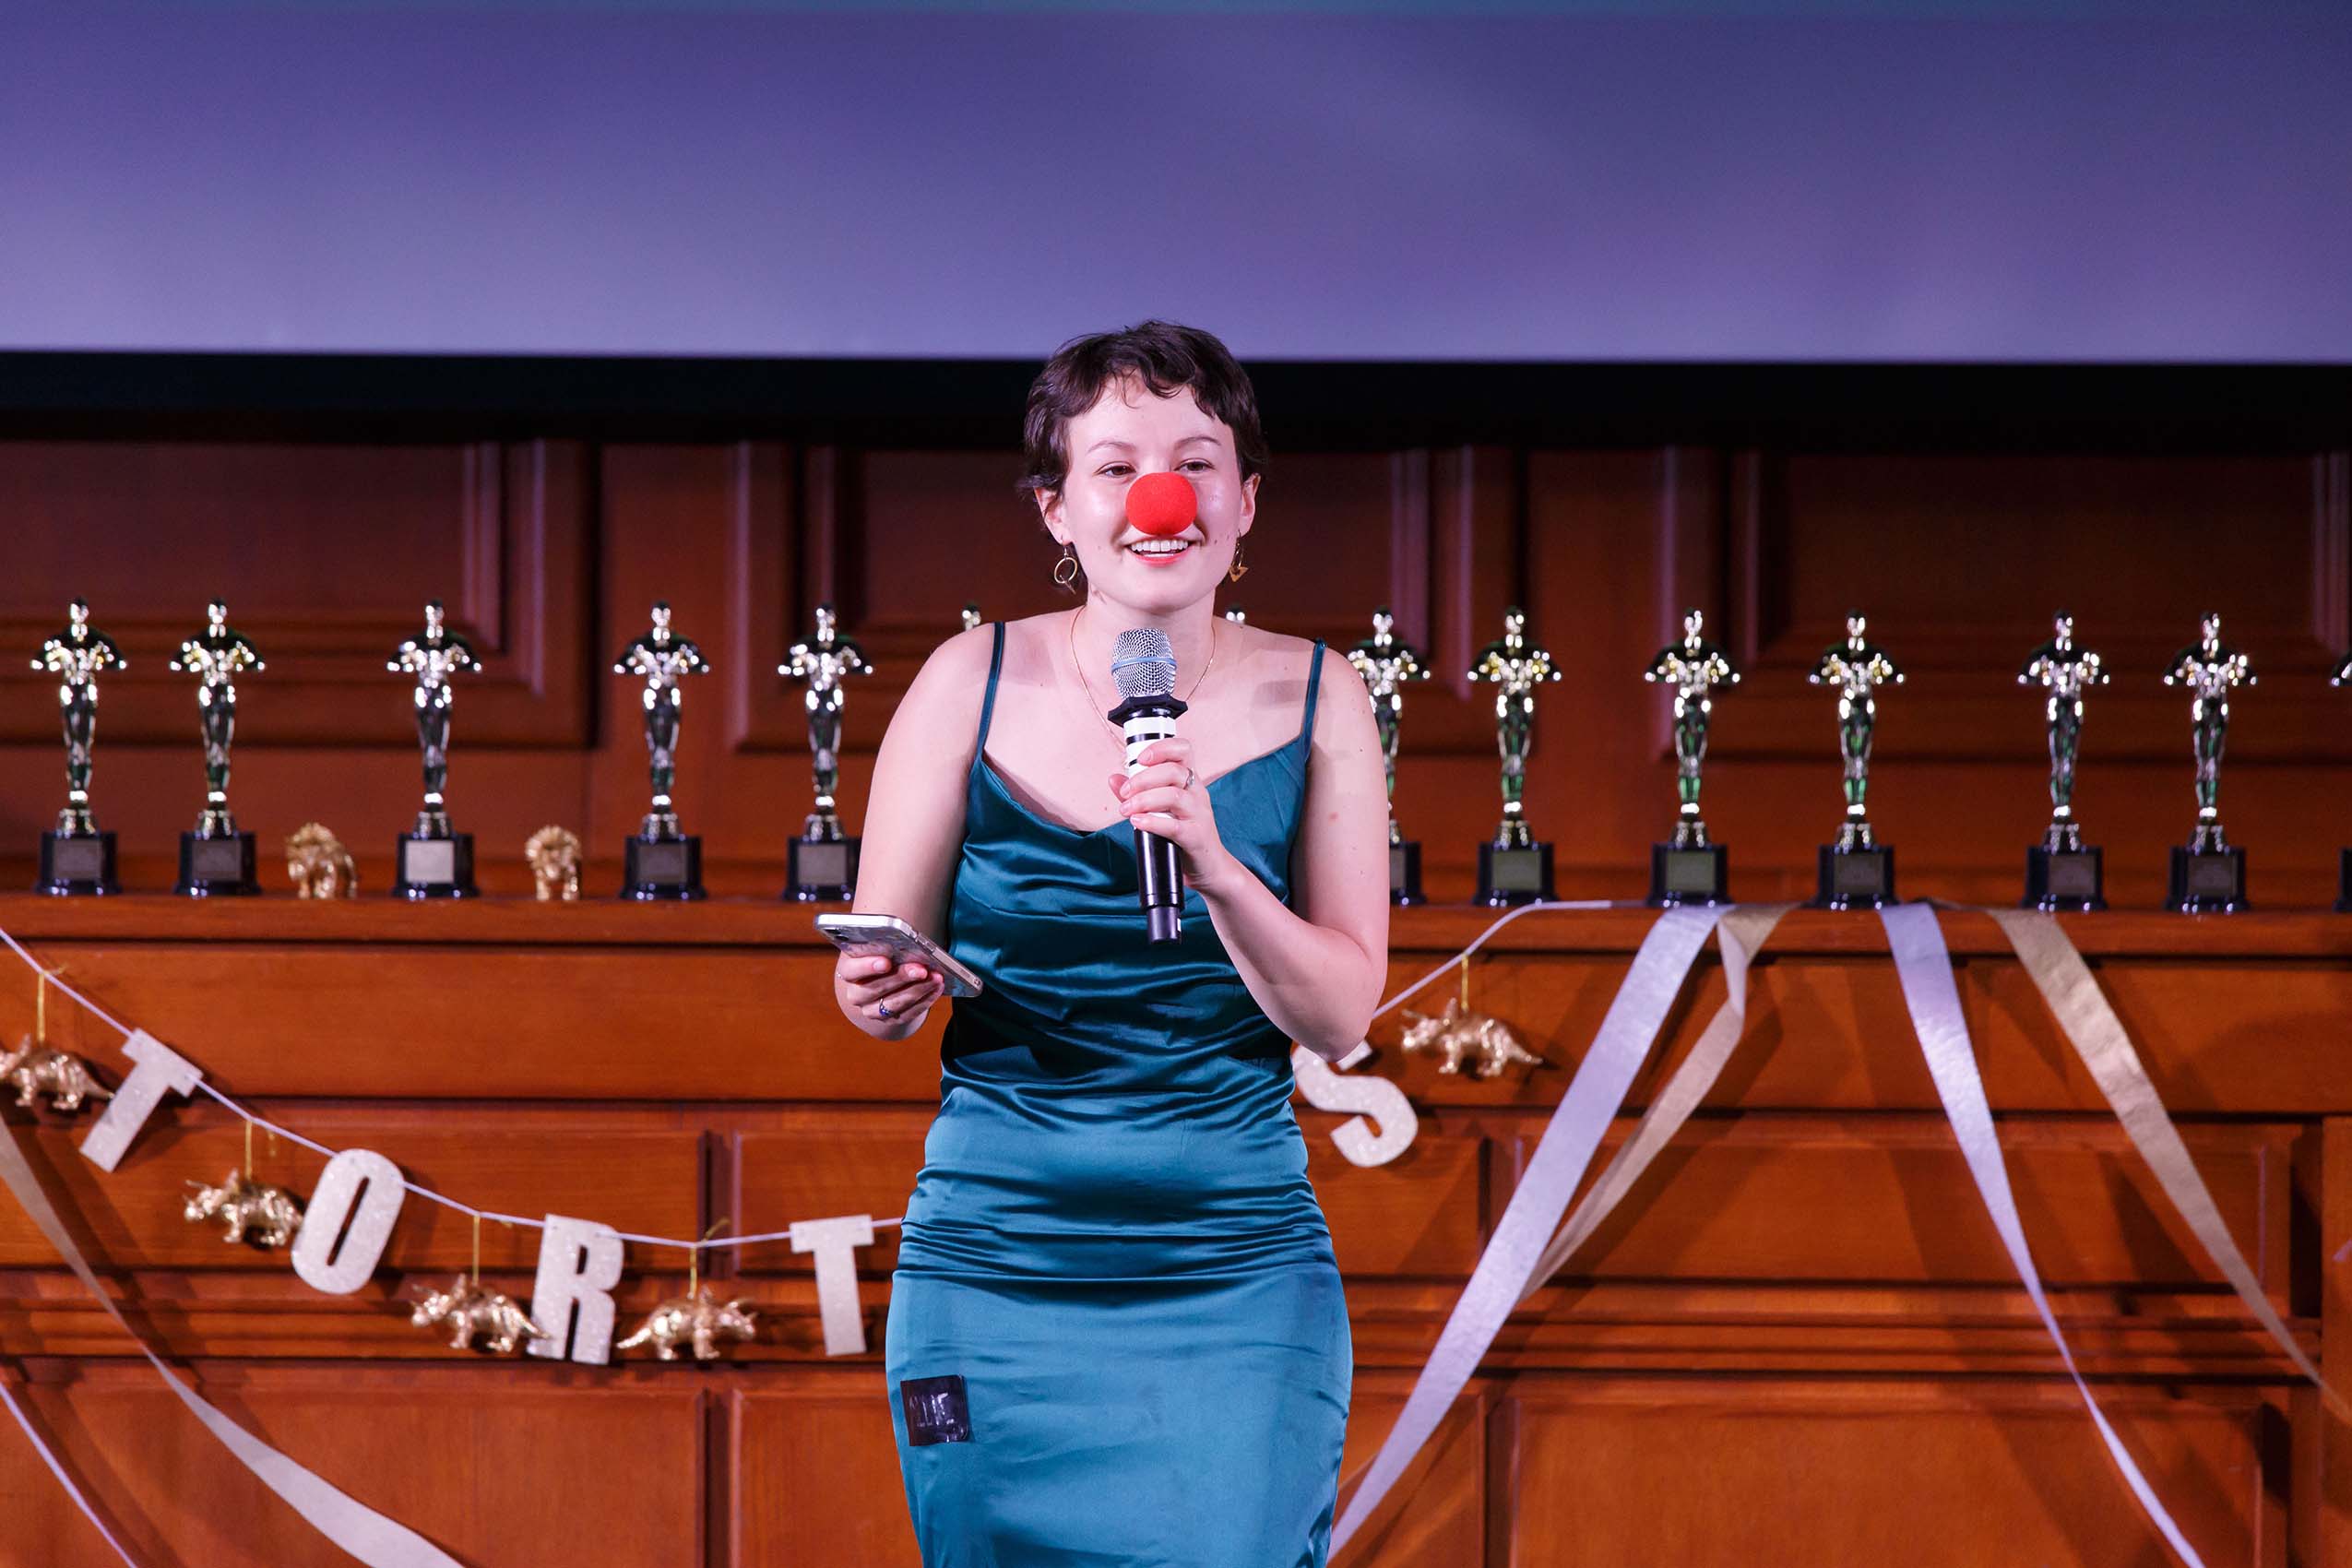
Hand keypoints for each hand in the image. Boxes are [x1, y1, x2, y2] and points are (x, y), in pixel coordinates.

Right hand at [836, 951, 943, 1029]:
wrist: (885, 980)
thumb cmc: (885, 955)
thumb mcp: (881, 947)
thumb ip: (888, 946)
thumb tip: (909, 945)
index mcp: (849, 972)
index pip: (851, 971)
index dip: (867, 967)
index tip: (886, 962)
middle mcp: (856, 994)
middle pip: (875, 989)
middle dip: (901, 978)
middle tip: (921, 968)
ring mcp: (872, 1010)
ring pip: (893, 1004)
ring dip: (918, 989)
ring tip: (936, 977)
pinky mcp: (890, 1020)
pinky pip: (908, 1013)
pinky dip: (925, 1000)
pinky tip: (936, 988)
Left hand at [1109, 736, 1237, 892]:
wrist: (1209, 867)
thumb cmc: (1183, 834)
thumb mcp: (1162, 809)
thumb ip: (1138, 793)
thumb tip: (1113, 778)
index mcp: (1190, 781)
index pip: (1183, 750)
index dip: (1162, 748)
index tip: (1140, 758)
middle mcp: (1197, 793)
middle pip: (1173, 771)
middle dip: (1143, 779)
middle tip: (1125, 793)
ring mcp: (1199, 814)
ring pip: (1174, 796)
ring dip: (1144, 800)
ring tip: (1126, 810)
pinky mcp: (1196, 836)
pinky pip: (1174, 826)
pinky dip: (1152, 822)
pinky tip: (1138, 822)